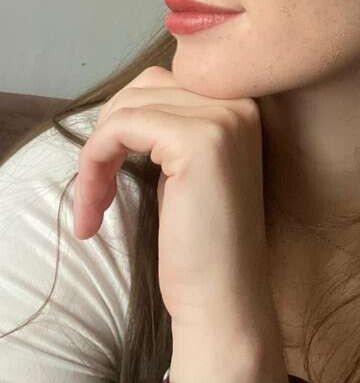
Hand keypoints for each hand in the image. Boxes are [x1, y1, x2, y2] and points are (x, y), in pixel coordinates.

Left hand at [73, 66, 274, 329]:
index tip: (109, 175)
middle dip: (108, 136)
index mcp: (242, 105)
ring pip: (127, 108)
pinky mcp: (199, 140)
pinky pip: (120, 128)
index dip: (126, 123)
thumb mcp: (189, 168)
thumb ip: (172, 125)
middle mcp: (240, 102)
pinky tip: (95, 209)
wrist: (225, 298)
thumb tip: (123, 104)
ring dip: (96, 156)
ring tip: (94, 205)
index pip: (164, 83)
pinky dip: (94, 164)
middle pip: (144, 88)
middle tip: (96, 192)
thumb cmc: (202, 242)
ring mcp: (223, 118)